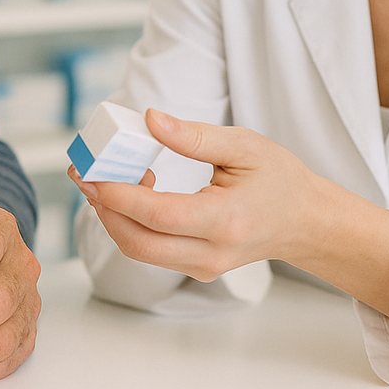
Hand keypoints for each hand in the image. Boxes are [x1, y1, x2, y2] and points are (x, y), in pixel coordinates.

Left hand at [69, 108, 321, 281]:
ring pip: (138, 249)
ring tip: (108, 175)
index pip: (161, 215)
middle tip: (84, 173)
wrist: (304, 222)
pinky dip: (130, 222)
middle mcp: (212, 254)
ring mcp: (203, 267)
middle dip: (103, 208)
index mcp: (227, 221)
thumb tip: (149, 120)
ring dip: (113, 214)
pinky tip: (133, 189)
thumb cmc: (278, 179)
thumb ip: (194, 136)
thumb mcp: (244, 145)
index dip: (120, 196)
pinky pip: (149, 249)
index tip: (91, 172)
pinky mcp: (194, 268)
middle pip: (138, 242)